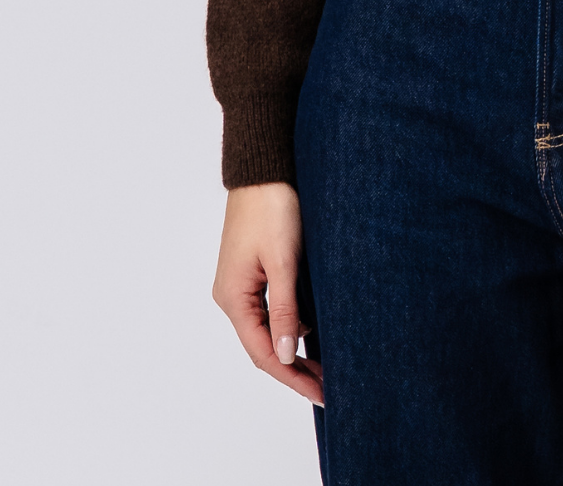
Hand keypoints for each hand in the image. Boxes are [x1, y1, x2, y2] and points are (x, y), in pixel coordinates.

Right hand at [212, 182, 323, 404]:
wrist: (264, 167)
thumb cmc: (272, 207)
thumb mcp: (283, 261)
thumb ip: (286, 309)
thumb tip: (288, 354)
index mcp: (233, 297)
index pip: (264, 353)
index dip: (293, 378)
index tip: (322, 395)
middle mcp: (232, 295)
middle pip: (264, 345)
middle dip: (295, 369)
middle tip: (330, 388)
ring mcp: (241, 284)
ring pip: (268, 329)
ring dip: (295, 348)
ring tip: (327, 366)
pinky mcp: (254, 270)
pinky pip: (271, 309)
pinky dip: (293, 324)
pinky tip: (314, 332)